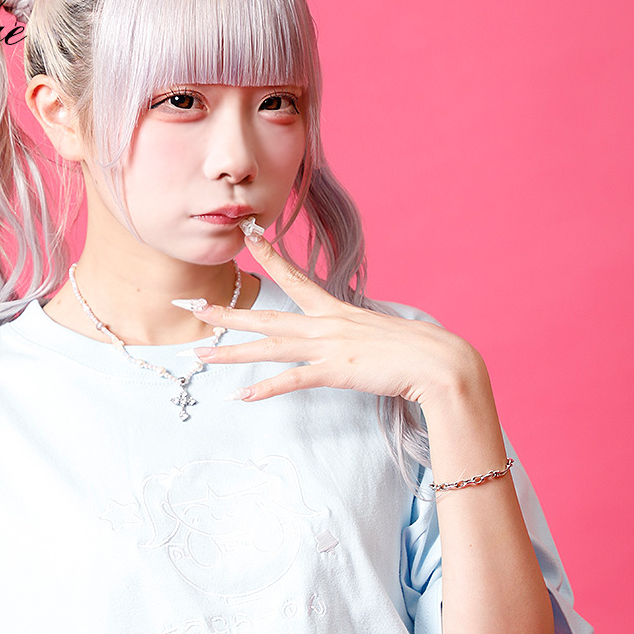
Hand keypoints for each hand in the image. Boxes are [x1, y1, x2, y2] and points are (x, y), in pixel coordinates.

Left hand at [183, 231, 484, 404]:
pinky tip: (242, 396)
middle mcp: (325, 323)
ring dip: (232, 352)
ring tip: (200, 354)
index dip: (269, 256)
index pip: (293, 277)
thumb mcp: (374, 331)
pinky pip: (293, 380)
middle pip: (266, 317)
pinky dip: (266, 390)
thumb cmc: (412, 349)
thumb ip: (349, 332)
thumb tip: (340, 336)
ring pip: (269, 347)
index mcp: (334, 310)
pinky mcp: (336, 370)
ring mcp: (328, 346)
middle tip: (195, 308)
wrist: (438, 362)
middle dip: (228, 313)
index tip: (248, 236)